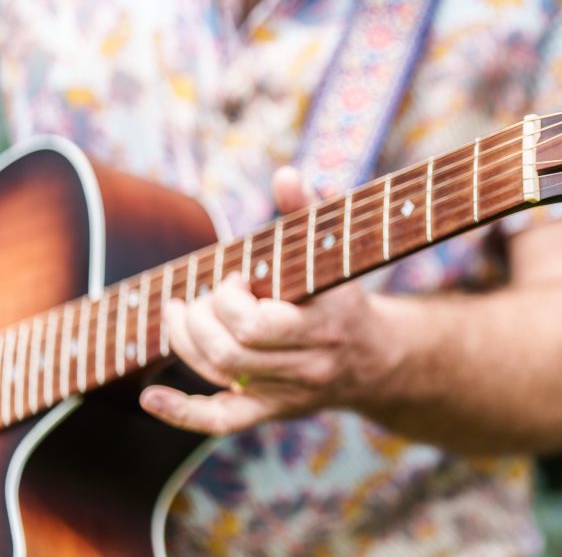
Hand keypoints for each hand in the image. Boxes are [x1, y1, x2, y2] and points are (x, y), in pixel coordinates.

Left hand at [139, 167, 402, 435]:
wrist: (378, 360)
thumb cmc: (347, 295)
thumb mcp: (336, 252)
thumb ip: (309, 211)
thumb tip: (284, 173)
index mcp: (325, 327)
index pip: (256, 326)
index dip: (229, 300)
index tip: (236, 277)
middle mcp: (307, 368)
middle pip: (230, 353)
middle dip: (203, 318)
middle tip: (205, 294)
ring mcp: (287, 394)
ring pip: (220, 375)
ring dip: (186, 341)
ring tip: (180, 312)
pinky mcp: (271, 411)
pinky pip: (221, 421)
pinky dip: (180, 413)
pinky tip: (149, 397)